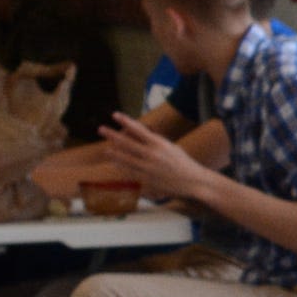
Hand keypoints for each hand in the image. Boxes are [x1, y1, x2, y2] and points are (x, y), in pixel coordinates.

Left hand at [96, 114, 218, 203]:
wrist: (195, 182)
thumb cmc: (184, 163)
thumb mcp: (172, 147)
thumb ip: (156, 141)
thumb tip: (142, 133)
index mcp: (160, 144)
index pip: (138, 129)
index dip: (125, 121)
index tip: (115, 115)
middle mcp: (153, 155)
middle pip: (127, 143)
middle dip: (112, 135)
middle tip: (101, 129)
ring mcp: (149, 168)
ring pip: (125, 158)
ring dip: (113, 153)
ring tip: (105, 149)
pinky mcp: (148, 180)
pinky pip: (130, 172)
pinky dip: (121, 167)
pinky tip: (115, 164)